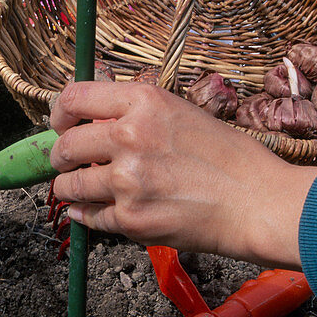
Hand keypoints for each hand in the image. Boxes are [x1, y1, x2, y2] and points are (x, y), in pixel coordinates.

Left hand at [49, 80, 316, 266]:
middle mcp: (129, 135)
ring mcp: (127, 180)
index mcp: (143, 101)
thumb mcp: (181, 113)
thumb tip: (92, 115)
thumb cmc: (229, 158)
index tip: (61, 124)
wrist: (258, 202)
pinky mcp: (130, 219)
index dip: (59, 113)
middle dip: (61, 157)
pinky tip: (100, 212)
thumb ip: (136, 111)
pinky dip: (89, 216)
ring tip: (82, 189)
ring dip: (70, 189)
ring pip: (69, 185)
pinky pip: (90, 217)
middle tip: (69, 163)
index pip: (74, 98)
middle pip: (65, 145)